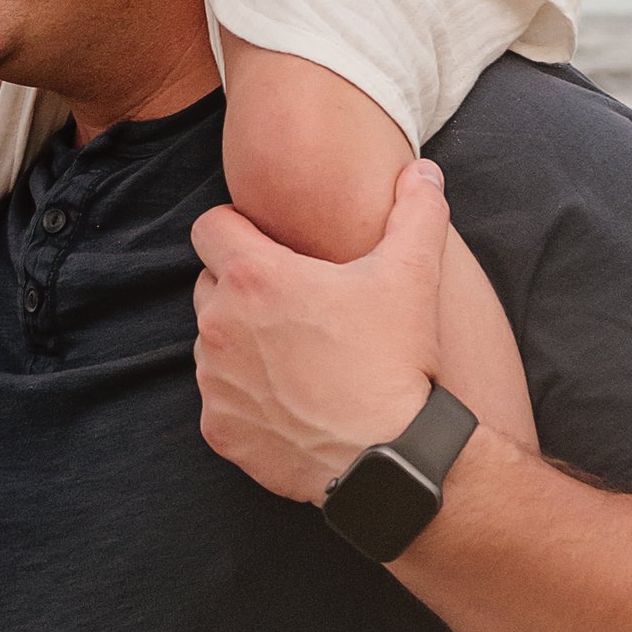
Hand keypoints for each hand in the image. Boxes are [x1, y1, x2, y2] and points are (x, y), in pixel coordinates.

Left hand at [191, 160, 452, 502]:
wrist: (390, 459)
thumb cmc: (395, 362)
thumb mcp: (413, 276)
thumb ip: (416, 212)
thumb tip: (424, 172)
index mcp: (253, 277)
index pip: (208, 227)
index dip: (238, 230)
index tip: (272, 247)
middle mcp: (220, 324)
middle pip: (209, 284)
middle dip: (241, 288)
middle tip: (295, 307)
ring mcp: (214, 381)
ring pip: (212, 343)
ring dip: (242, 343)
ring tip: (298, 357)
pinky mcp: (218, 429)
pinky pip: (220, 399)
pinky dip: (246, 397)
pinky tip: (291, 403)